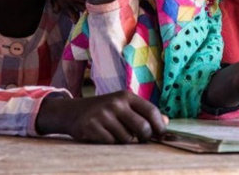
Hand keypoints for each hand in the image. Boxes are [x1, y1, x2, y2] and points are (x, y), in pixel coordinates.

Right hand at [37, 91, 166, 143]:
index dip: (160, 126)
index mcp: (126, 96)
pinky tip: (103, 135)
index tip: (161, 136)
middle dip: (145, 138)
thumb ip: (144, 112)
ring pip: (127, 139)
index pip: (151, 111)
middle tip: (140, 139)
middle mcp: (115, 103)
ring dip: (124, 141)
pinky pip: (111, 143)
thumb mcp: (124, 106)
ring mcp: (103, 114)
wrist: (72, 112)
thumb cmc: (104, 111)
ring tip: (114, 133)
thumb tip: (166, 122)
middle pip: (143, 128)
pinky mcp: (91, 127)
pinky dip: (110, 143)